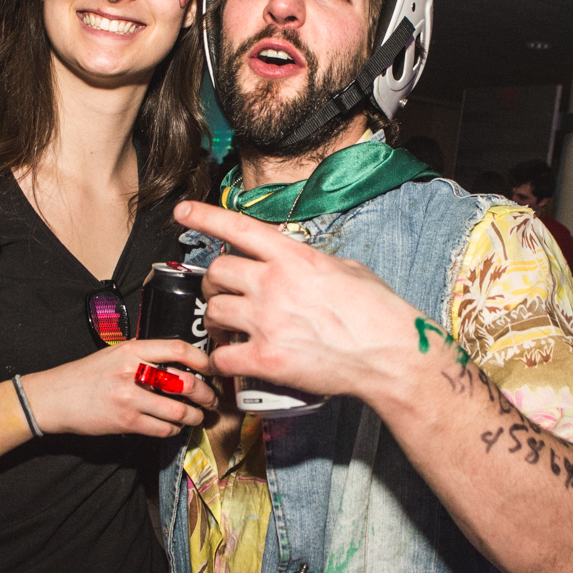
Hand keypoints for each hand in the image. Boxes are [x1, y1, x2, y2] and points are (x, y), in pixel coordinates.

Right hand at [25, 338, 216, 437]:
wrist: (53, 398)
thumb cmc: (85, 375)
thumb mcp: (114, 353)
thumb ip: (144, 354)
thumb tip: (179, 361)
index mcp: (132, 350)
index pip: (178, 349)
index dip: (202, 360)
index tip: (212, 368)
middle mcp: (132, 372)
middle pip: (185, 382)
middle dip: (206, 394)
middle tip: (211, 399)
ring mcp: (129, 398)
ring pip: (179, 411)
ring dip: (195, 417)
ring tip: (198, 417)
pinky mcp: (126, 422)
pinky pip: (162, 429)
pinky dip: (174, 430)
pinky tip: (173, 427)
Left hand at [174, 200, 411, 398]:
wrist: (390, 355)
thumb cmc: (377, 313)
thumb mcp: (348, 269)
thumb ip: (312, 263)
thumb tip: (299, 265)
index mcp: (294, 258)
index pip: (238, 228)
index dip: (205, 217)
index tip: (183, 212)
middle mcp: (274, 284)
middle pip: (216, 273)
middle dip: (214, 285)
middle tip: (222, 295)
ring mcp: (266, 321)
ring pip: (212, 312)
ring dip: (215, 321)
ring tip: (227, 329)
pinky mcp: (265, 358)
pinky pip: (222, 356)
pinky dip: (222, 359)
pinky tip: (232, 360)